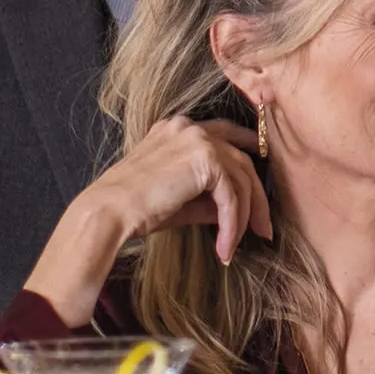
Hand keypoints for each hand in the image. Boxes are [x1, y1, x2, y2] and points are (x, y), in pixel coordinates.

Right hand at [26, 117, 273, 323]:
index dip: (249, 154)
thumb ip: (209, 198)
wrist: (109, 212)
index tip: (262, 180)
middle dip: (256, 197)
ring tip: (234, 246)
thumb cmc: (136, 209)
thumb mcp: (180, 199)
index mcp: (179, 129)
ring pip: (241, 178)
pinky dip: (233, 223)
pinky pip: (231, 194)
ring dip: (244, 217)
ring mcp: (197, 139)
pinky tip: (224, 246)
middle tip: (264, 229)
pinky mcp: (205, 159)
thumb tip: (237, 211)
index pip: (225, 136)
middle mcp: (189, 127)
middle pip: (240, 159)